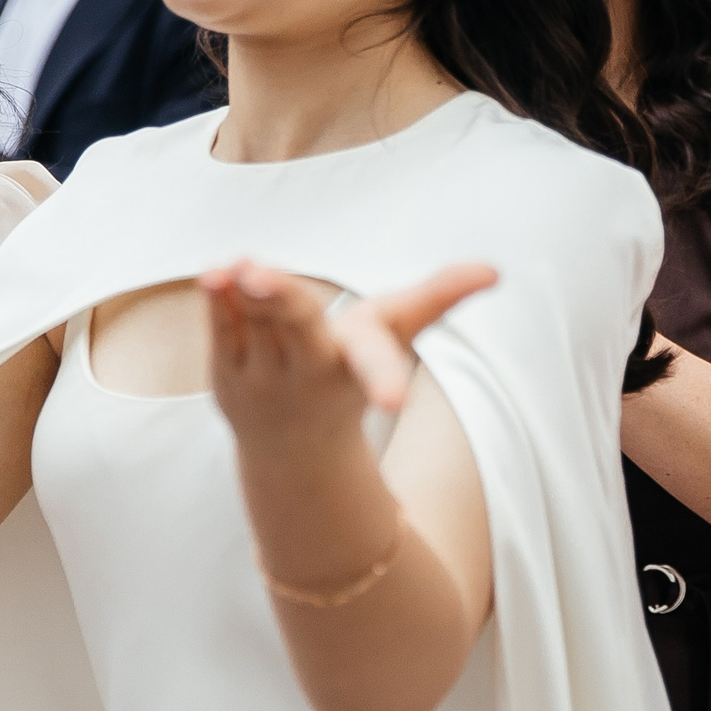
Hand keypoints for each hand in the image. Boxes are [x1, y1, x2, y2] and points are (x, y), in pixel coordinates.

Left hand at [201, 260, 497, 448]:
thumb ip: (439, 297)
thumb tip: (495, 271)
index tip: (394, 404)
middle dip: (282, 300)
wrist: (294, 444)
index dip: (387, 379)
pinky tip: (215, 274)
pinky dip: (218, 300)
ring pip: (255, 323)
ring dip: (243, 293)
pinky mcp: (226, 372)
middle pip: (299, 327)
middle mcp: (311, 373)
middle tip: (258, 274)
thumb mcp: (396, 334)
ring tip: (239, 266)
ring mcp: (265, 377)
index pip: (375, 365)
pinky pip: (222, 329)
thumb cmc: (353, 370)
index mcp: (357, 363)